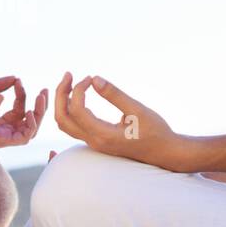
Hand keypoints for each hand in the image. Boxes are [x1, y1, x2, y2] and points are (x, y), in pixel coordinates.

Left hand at [0, 76, 48, 148]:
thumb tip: (15, 77)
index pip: (19, 109)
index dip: (22, 94)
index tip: (18, 81)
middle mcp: (4, 130)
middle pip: (30, 120)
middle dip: (41, 105)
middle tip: (45, 90)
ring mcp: (4, 136)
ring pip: (31, 128)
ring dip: (40, 112)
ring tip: (40, 97)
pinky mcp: (3, 141)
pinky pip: (25, 137)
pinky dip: (31, 124)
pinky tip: (29, 110)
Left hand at [53, 72, 182, 168]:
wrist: (165, 152)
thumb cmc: (155, 131)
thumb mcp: (137, 110)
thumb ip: (114, 94)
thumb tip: (94, 78)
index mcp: (103, 135)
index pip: (77, 110)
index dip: (78, 90)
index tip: (90, 78)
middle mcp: (94, 142)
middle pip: (62, 119)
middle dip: (61, 95)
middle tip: (68, 74)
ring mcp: (94, 143)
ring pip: (66, 124)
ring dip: (64, 102)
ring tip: (72, 82)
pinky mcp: (97, 140)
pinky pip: (75, 125)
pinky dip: (71, 108)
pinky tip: (82, 94)